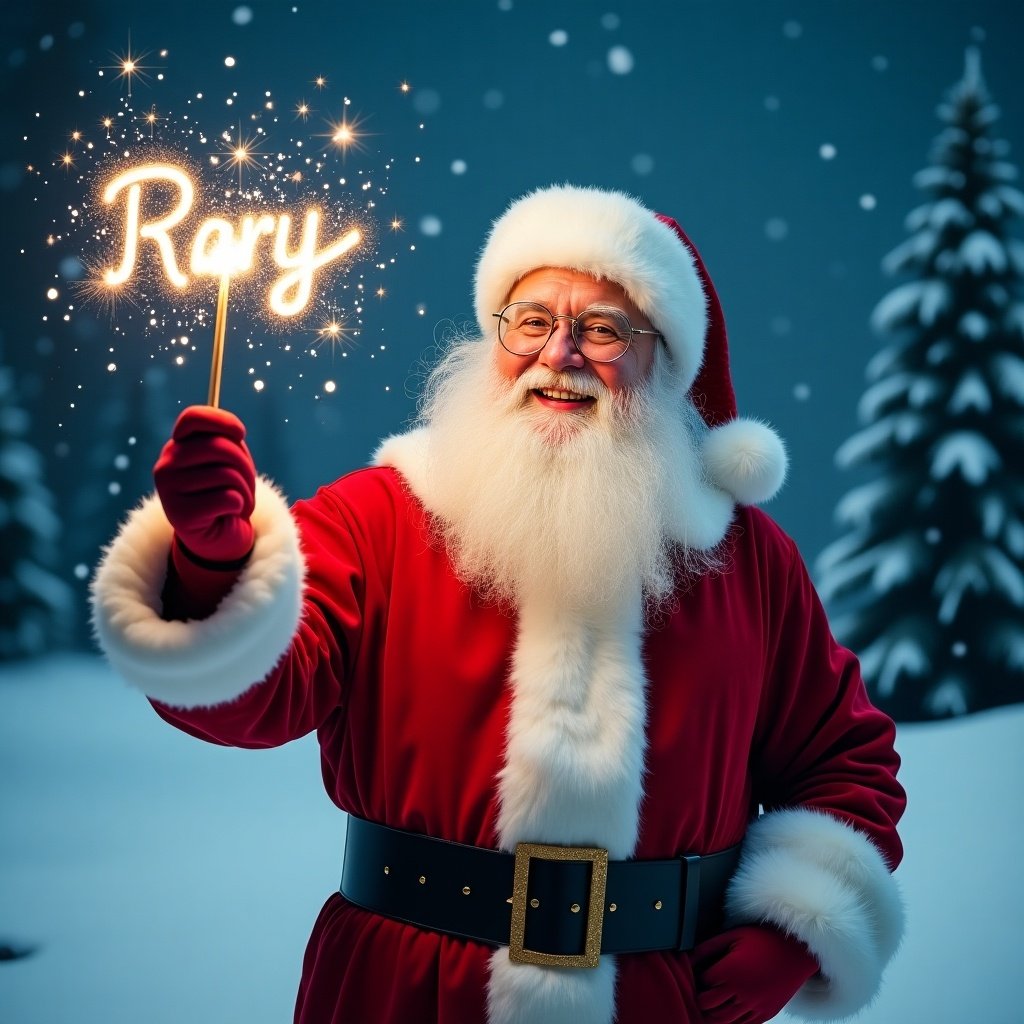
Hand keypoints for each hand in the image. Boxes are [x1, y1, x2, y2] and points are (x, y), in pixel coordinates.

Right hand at [154, 406, 255, 564]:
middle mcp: (166, 465)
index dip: (222, 420)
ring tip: (239, 500)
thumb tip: (235, 432)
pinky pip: (227, 498)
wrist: (217, 535)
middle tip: (247, 483)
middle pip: (219, 447)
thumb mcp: (228, 461)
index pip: (193, 418)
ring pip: (227, 475)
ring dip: (245, 490)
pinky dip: (239, 505)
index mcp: (176, 447)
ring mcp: (168, 490)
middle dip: (245, 465)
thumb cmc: (225, 491)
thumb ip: (227, 442)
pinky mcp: (180, 515)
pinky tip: (230, 513)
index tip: (240, 433)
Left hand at [691, 925, 817, 1023]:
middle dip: (701, 999)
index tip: (698, 975)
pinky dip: (732, 1022)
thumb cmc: (763, 939)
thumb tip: (689, 956)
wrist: (796, 952)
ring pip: (723, 1020)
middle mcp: (740, 990)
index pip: (702, 983)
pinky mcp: (766, 1013)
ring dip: (713, 1015)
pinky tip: (728, 1013)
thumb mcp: (733, 935)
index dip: (697, 979)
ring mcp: (753, 1004)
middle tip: (700, 993)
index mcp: (730, 970)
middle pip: (708, 1005)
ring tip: (709, 1007)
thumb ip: (709, 946)